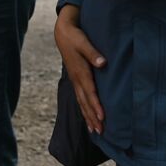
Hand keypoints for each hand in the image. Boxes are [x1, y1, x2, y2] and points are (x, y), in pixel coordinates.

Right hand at [54, 5, 105, 132]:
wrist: (63, 34)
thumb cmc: (75, 37)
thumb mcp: (83, 42)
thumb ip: (93, 53)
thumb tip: (103, 63)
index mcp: (80, 72)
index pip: (90, 92)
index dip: (96, 105)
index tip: (102, 117)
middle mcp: (77, 80)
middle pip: (85, 102)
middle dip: (92, 117)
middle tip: (100, 131)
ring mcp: (75, 81)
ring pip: (82, 103)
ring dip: (88, 117)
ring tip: (94, 131)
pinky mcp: (75, 81)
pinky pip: (80, 99)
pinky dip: (84, 110)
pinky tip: (88, 119)